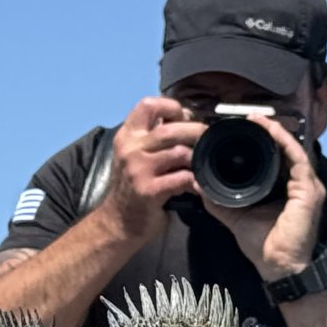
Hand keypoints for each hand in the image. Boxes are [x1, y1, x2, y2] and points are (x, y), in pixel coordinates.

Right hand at [100, 97, 204, 242]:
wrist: (119, 221)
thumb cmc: (132, 186)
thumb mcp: (134, 154)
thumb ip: (153, 135)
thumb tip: (185, 116)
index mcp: (128, 135)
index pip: (148, 105)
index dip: (172, 106)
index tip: (184, 117)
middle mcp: (130, 149)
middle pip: (171, 129)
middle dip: (196, 132)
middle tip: (207, 140)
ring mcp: (138, 170)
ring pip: (179, 152)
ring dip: (197, 159)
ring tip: (203, 165)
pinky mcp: (148, 191)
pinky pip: (181, 179)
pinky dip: (195, 181)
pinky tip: (198, 186)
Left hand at [200, 113, 325, 281]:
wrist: (278, 268)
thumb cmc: (264, 247)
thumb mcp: (236, 218)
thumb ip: (219, 202)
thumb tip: (200, 187)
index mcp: (287, 188)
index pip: (278, 156)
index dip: (264, 139)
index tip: (245, 127)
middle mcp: (300, 183)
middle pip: (287, 148)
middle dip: (270, 130)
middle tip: (250, 117)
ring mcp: (308, 186)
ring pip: (293, 148)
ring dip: (276, 132)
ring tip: (257, 119)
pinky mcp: (309, 190)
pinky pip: (298, 159)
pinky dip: (284, 143)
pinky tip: (270, 132)